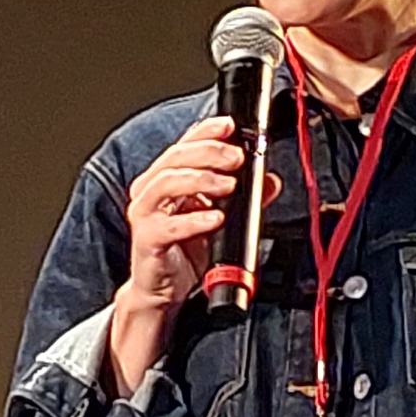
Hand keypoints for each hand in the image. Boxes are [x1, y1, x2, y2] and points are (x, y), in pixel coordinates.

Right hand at [105, 114, 249, 394]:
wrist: (165, 290)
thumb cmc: (187, 251)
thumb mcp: (222, 218)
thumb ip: (246, 198)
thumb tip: (270, 180)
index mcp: (166, 178)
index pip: (184, 144)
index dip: (207, 131)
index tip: (231, 126)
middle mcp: (150, 191)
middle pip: (175, 158)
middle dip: (209, 153)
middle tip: (237, 159)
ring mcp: (145, 215)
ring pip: (166, 183)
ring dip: (201, 179)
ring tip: (228, 185)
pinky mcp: (147, 240)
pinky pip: (169, 225)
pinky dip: (194, 219)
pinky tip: (215, 218)